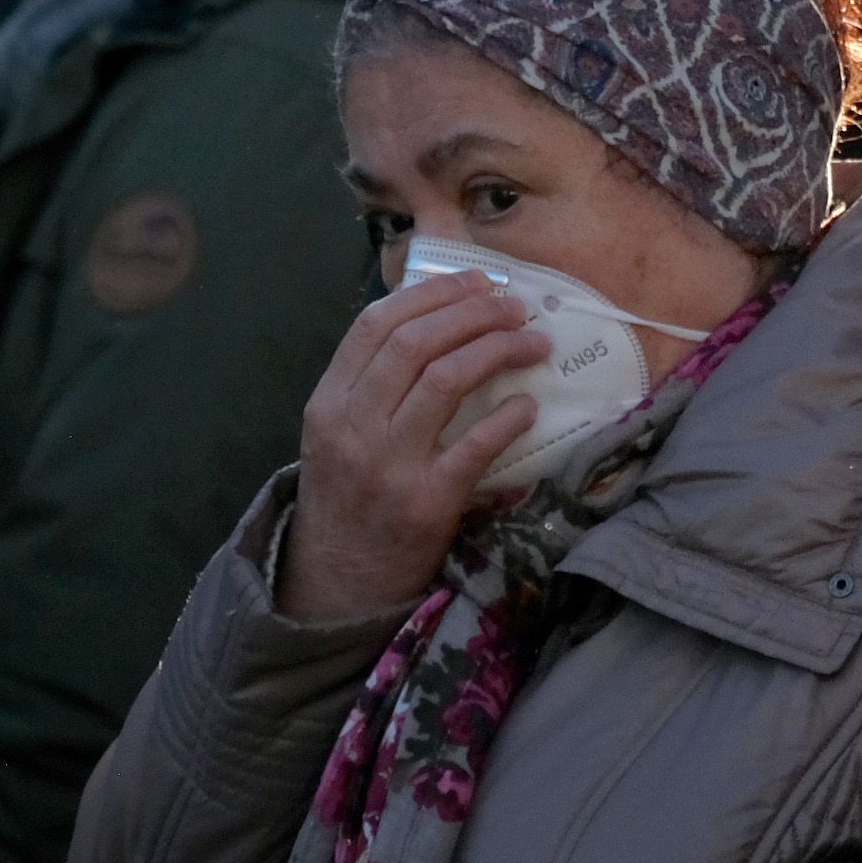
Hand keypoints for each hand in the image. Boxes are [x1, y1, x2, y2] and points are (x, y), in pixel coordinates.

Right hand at [282, 268, 551, 623]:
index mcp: (328, 402)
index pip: (375, 325)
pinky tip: (528, 406)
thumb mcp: (337, 433)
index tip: (477, 282)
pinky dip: (508, 418)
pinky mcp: (427, 502)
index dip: (432, 294)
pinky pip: (476, 445)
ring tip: (533, 343)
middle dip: (475, 313)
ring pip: (447, 380)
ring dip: (499, 350)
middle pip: (416, 343)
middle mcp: (353, 427)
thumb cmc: (349, 494)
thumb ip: (372, 382)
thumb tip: (441, 317)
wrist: (338, 580)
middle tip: (516, 309)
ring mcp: (389, 465)